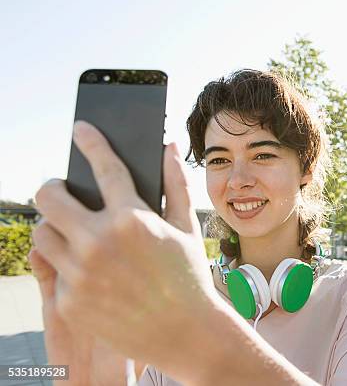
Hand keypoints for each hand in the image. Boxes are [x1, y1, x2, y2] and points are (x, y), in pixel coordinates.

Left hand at [33, 121, 213, 380]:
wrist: (186, 332)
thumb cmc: (189, 276)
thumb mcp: (186, 227)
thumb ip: (175, 183)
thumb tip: (167, 147)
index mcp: (131, 218)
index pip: (103, 165)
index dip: (90, 141)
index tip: (81, 129)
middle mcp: (99, 243)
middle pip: (48, 197)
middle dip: (52, 187)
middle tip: (62, 189)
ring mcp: (80, 274)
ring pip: (43, 235)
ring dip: (55, 228)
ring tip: (73, 231)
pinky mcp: (70, 301)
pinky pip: (54, 272)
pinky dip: (68, 266)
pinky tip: (89, 270)